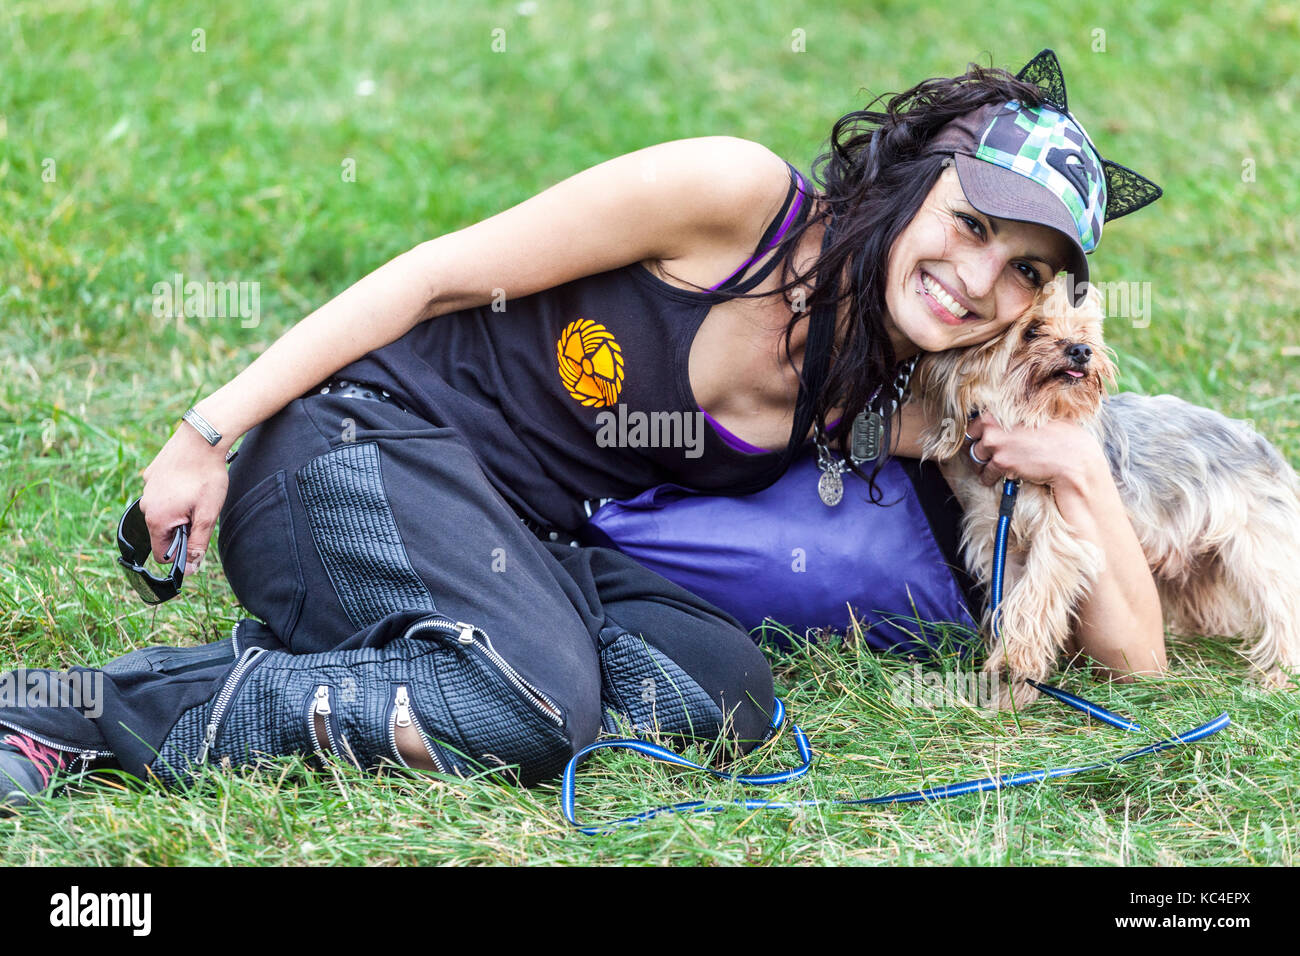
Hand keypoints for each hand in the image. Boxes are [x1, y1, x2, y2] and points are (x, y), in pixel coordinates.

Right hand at [138, 423, 230, 571]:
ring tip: (196, 494)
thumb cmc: (206, 477)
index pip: (162, 554)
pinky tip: (189, 480)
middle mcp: (145, 506)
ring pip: (164, 513)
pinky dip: (175, 494)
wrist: (201, 439)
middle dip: (183, 529)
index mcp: (156, 520)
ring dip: (180, 511)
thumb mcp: (207, 515)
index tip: (197, 539)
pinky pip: (162, 495)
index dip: (181, 554)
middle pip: (164, 533)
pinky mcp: (151, 476)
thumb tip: (191, 569)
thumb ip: (197, 544)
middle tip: (201, 510)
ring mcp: (146, 490)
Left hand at [963, 411, 1101, 490]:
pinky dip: (989, 478)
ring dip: (981, 465)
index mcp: (997, 410)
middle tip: (981, 457)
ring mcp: (994, 444)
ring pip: (976, 458)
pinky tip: (995, 478)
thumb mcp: (1032, 415)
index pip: (973, 424)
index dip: (976, 435)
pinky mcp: (1000, 462)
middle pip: (971, 441)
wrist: (1069, 454)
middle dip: (976, 450)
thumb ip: (1011, 417)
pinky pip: (985, 474)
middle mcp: (991, 425)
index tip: (979, 442)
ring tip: (987, 469)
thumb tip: (998, 421)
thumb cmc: (1057, 433)